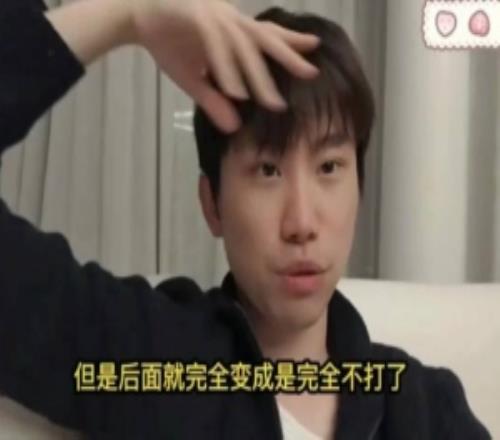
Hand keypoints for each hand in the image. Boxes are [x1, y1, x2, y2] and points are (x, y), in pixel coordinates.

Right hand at [130, 0, 319, 132]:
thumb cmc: (167, 40)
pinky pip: (216, 46)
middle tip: (311, 72)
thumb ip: (215, 100)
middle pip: (263, 39)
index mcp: (230, 29)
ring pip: (242, 46)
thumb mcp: (194, 78)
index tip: (314, 49)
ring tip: (273, 102)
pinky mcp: (194, 17)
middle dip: (288, 55)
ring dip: (257, 75)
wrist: (133, 15)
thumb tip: (234, 127)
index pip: (265, 36)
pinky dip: (226, 69)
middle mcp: (227, 19)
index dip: (289, 42)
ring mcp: (212, 16)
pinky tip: (236, 91)